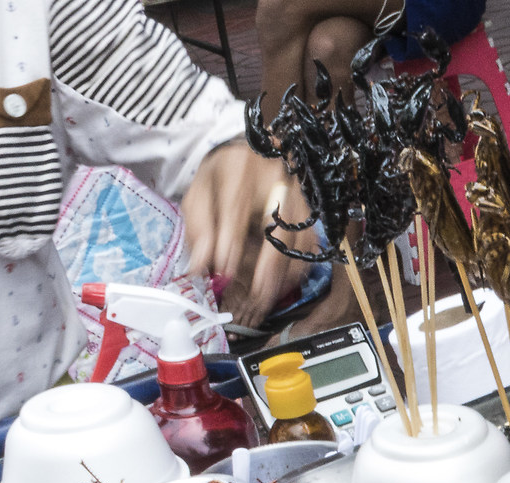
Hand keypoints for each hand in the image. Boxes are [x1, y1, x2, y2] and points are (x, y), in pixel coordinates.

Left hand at [182, 141, 307, 327]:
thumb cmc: (222, 178)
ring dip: (285, 274)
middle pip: (279, 230)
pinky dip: (298, 268)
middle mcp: (274, 179)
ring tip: (268, 297)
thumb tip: (202, 267)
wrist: (250, 156)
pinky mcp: (309, 210)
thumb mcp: (199, 195)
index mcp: (238, 170)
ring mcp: (297, 195)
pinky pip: (310, 245)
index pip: (236, 212)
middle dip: (267, 270)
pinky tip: (283, 283)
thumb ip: (198, 230)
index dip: (231, 247)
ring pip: (299, 241)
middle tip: (256, 299)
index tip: (224, 275)